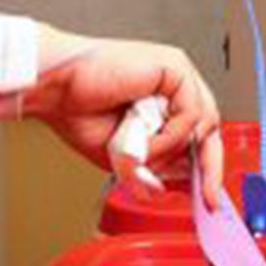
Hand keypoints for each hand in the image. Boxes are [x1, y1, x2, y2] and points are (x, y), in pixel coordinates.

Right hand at [27, 26, 224, 206]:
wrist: (54, 90)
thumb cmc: (77, 111)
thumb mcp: (126, 155)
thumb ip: (156, 167)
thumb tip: (182, 185)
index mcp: (163, 101)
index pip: (200, 135)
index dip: (207, 167)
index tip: (209, 197)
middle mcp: (173, 86)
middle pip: (211, 129)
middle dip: (209, 167)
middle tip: (206, 196)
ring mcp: (176, 75)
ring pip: (201, 124)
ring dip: (169, 150)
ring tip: (139, 152)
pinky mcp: (175, 67)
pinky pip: (190, 112)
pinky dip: (168, 134)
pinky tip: (142, 136)